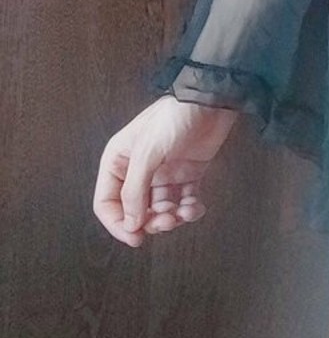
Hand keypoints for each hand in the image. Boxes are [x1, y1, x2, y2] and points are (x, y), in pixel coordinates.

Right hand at [93, 95, 238, 246]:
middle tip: (166, 222)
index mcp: (119, 161)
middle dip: (150, 221)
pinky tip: (196, 207)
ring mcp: (163, 173)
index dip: (118, 224)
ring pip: (160, 209)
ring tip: (184, 212)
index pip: (107, 202)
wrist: (211, 101)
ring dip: (172, 217)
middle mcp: (138, 170)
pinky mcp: (188, 173)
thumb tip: (130, 224)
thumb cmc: (174, 118)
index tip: (135, 237)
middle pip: (135, 210)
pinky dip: (189, 209)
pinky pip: (184, 201)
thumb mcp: (148, 153)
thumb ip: (135, 190)